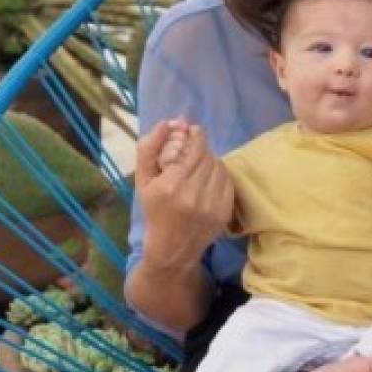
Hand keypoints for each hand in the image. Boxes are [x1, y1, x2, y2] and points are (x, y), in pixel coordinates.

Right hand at [135, 118, 233, 271]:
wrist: (171, 248)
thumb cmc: (154, 211)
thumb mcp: (143, 180)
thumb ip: (150, 148)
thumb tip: (168, 122)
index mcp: (171, 185)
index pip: (194, 149)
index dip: (196, 135)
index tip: (193, 131)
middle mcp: (193, 195)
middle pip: (207, 156)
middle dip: (200, 149)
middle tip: (193, 150)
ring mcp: (212, 205)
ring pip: (219, 167)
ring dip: (211, 161)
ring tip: (199, 166)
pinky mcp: (224, 212)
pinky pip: (228, 181)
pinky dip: (219, 175)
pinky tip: (208, 179)